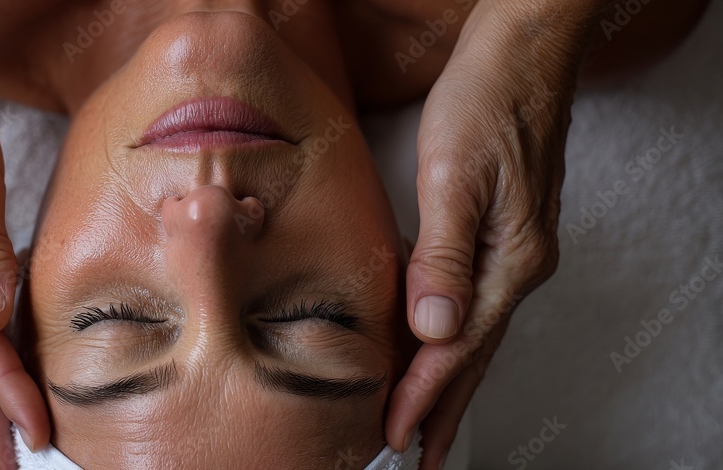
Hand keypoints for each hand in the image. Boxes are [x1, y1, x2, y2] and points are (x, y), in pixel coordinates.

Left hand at [384, 2, 593, 466]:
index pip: (458, 347)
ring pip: (475, 332)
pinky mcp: (501, 234)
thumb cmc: (488, 99)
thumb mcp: (457, 174)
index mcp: (510, 260)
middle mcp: (518, 265)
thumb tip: (436, 329)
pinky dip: (450, 336)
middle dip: (442, 408)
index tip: (395, 437)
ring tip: (423, 419)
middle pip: (475, 354)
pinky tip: (431, 344)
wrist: (524, 52)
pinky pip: (472, 301)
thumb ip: (444, 254)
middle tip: (416, 455)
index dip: (423, 396)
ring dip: (447, 379)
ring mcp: (514, 251)